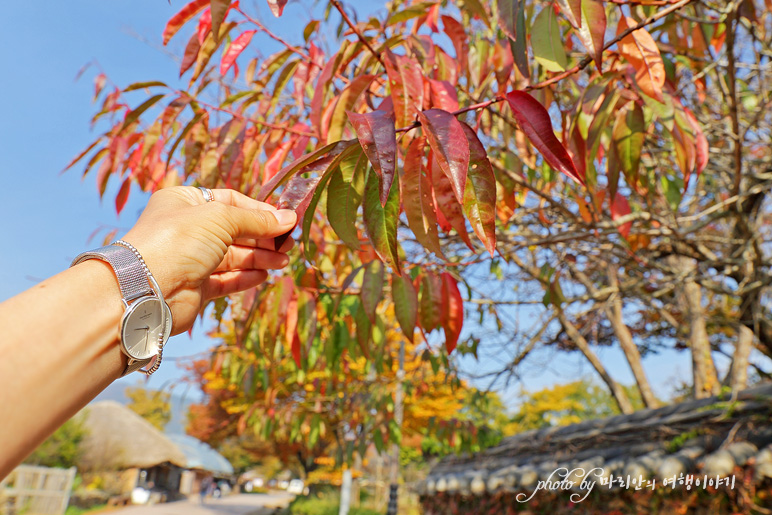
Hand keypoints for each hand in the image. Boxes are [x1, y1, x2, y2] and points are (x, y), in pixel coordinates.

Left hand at [121, 187, 296, 334]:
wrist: (145, 289)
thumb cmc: (178, 240)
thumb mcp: (221, 218)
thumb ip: (258, 219)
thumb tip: (290, 218)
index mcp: (186, 202)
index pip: (231, 202)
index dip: (259, 211)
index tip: (285, 221)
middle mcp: (187, 229)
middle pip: (234, 230)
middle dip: (263, 237)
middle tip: (289, 244)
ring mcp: (190, 259)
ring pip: (233, 256)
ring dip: (259, 257)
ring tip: (283, 261)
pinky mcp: (195, 287)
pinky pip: (226, 279)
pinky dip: (245, 277)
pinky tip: (264, 275)